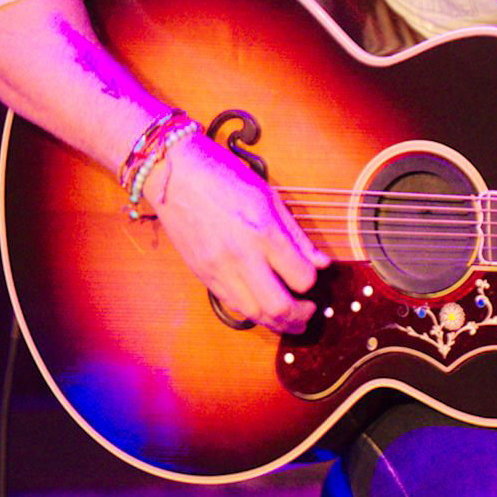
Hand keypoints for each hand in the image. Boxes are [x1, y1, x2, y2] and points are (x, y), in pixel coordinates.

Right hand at [144, 132, 326, 334]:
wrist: (174, 173)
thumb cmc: (224, 175)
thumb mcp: (269, 197)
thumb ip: (297, 235)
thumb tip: (322, 262)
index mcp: (264, 231)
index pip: (301, 277)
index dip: (312, 281)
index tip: (312, 276)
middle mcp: (242, 255)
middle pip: (278, 307)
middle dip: (299, 316)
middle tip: (308, 312)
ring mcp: (219, 268)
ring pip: (253, 313)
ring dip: (276, 322)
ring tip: (289, 317)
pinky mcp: (202, 274)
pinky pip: (232, 304)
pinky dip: (252, 310)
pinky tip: (262, 304)